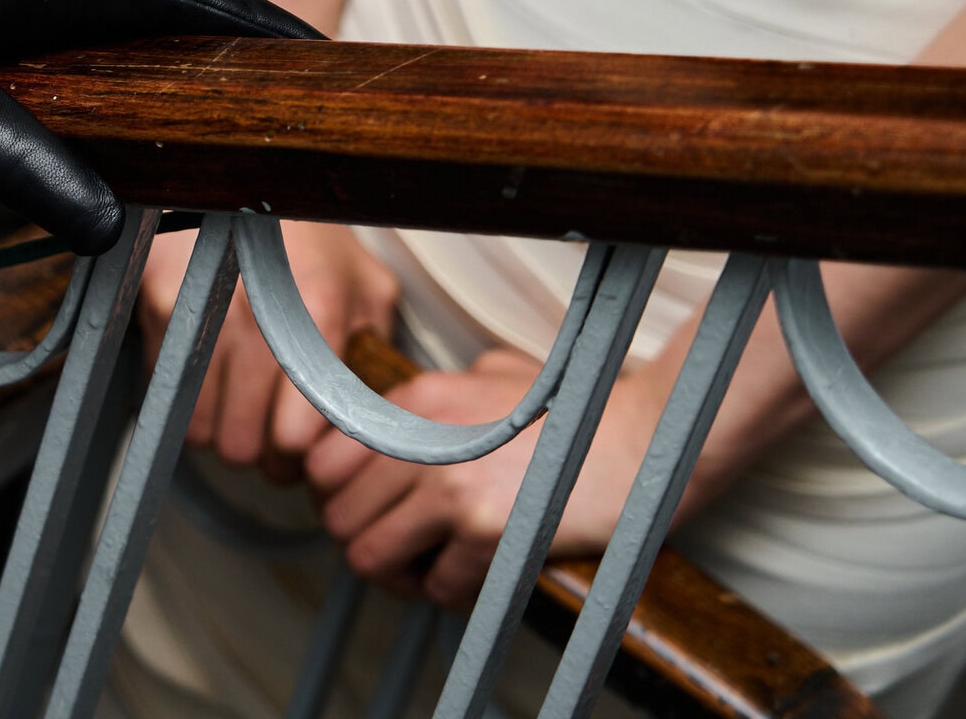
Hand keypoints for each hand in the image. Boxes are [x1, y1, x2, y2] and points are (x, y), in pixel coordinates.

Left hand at [0, 0, 317, 253]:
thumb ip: (23, 164)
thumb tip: (117, 228)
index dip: (251, 23)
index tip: (315, 55)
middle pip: (157, 0)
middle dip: (226, 45)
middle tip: (285, 99)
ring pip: (112, 19)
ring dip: (168, 60)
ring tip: (217, 121)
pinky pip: (68, 34)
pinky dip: (111, 72)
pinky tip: (111, 122)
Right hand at [139, 220, 396, 481]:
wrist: (244, 181)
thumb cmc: (311, 241)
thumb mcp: (366, 287)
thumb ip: (377, 354)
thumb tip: (381, 424)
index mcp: (318, 308)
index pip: (295, 431)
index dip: (298, 454)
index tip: (300, 448)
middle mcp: (255, 311)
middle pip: (244, 442)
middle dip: (260, 452)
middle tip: (270, 435)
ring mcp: (201, 308)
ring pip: (201, 428)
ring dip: (222, 429)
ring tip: (241, 405)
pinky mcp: (158, 304)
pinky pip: (166, 392)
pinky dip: (188, 396)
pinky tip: (212, 373)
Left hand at [305, 347, 662, 609]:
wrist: (643, 436)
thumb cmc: (577, 405)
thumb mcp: (494, 371)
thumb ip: (443, 392)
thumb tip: (410, 416)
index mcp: (415, 403)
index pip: (322, 463)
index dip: (337, 496)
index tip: (366, 510)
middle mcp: (420, 443)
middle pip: (337, 515)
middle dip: (362, 539)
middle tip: (397, 549)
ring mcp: (451, 488)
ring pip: (368, 555)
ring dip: (394, 573)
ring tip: (425, 571)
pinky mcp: (487, 533)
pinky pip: (434, 585)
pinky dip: (446, 593)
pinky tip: (472, 579)